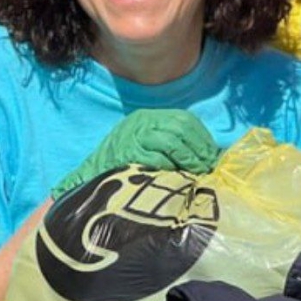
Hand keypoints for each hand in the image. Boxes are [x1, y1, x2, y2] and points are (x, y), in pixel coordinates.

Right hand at [51, 109, 219, 198]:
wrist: (88, 182)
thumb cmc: (123, 168)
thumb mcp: (147, 149)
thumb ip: (174, 148)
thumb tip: (211, 156)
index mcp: (148, 118)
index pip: (185, 120)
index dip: (202, 139)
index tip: (212, 157)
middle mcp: (141, 122)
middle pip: (181, 128)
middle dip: (198, 149)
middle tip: (207, 169)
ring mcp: (133, 136)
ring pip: (171, 140)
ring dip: (188, 159)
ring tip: (196, 175)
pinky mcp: (127, 153)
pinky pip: (156, 158)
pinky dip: (170, 168)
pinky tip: (177, 179)